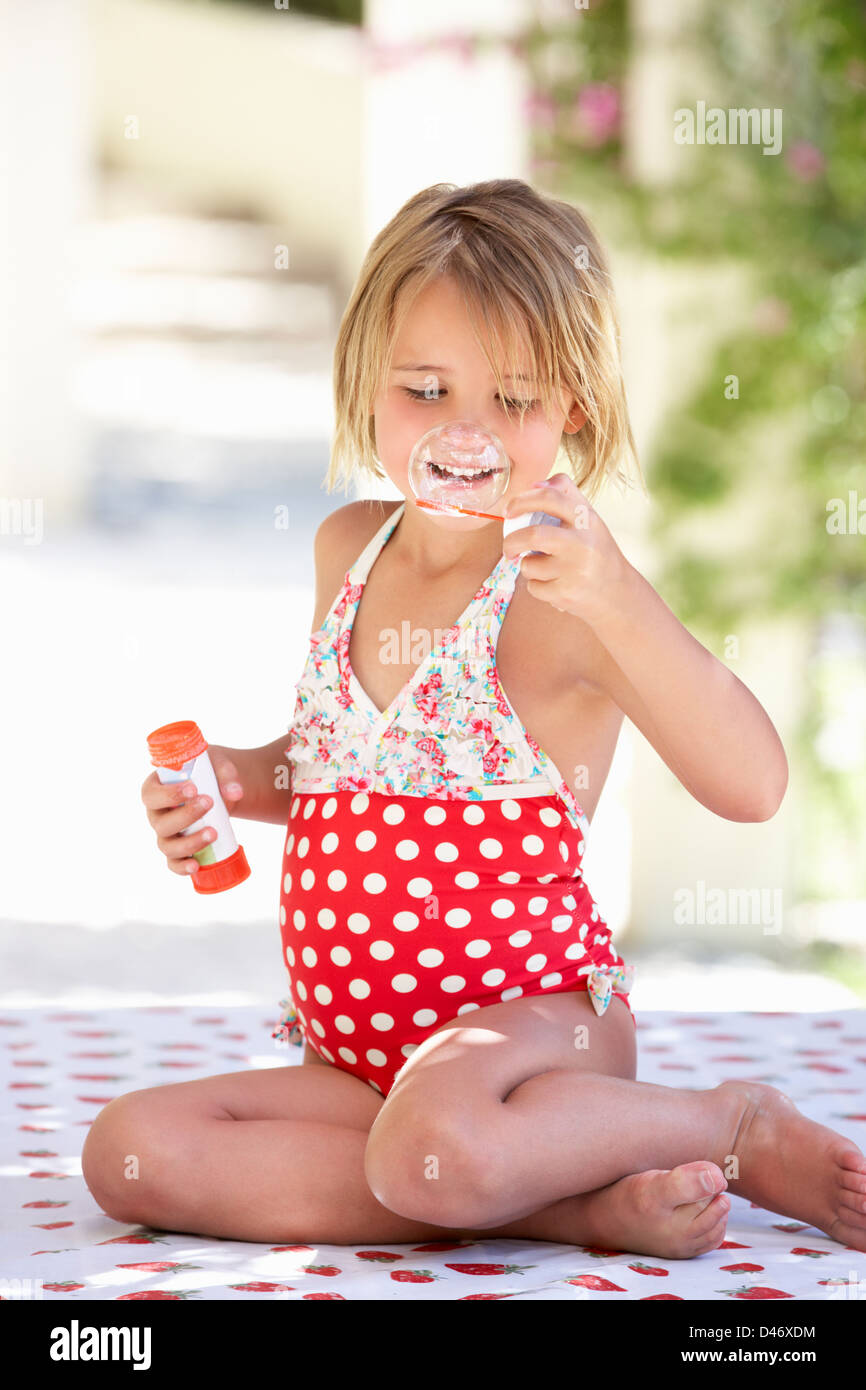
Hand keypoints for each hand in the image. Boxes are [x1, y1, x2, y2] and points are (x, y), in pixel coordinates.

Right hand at [141, 747, 243, 878]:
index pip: (150, 795)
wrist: (219, 787)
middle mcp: (156, 815)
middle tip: (210, 802)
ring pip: (167, 845)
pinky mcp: (177, 850)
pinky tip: (196, 865)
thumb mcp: (216, 766)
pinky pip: (173, 863)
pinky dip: (182, 867)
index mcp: (155, 790)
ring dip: (189, 842)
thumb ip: (226, 775)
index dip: (168, 795)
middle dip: (185, 816)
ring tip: (213, 832)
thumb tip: (235, 793)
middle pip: (160, 823)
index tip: (193, 789)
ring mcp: (165, 835)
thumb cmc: (209, 774)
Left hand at [501, 472, 629, 625]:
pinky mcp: (566, 594)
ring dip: (528, 567)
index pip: (550, 497)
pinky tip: (555, 584)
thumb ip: (565, 496)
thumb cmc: (595, 550)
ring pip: (529, 565)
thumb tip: (534, 484)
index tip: (509, 511)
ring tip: (546, 568)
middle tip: (509, 548)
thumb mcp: (589, 519)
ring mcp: (575, 570)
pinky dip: (536, 586)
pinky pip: (533, 587)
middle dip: (511, 542)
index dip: (522, 500)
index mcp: (586, 519)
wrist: (618, 593)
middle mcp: (582, 543)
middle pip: (533, 536)